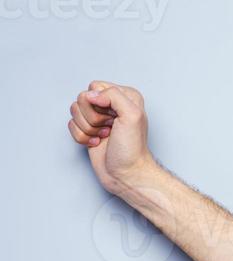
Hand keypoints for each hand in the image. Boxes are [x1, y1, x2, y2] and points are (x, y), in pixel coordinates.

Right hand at [68, 80, 155, 195]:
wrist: (126, 173)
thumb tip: (91, 94)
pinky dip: (82, 137)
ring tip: (104, 137)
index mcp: (125, 96)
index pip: (95, 86)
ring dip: (88, 128)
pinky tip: (97, 143)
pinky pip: (71, 125)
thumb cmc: (132, 149)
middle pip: (82, 98)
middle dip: (93, 117)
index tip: (114, 118)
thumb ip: (114, 96)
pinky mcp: (88, 130)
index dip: (100, 103)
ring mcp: (98, 118)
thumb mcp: (132, 116)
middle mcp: (111, 105)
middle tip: (109, 129)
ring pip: (74, 111)